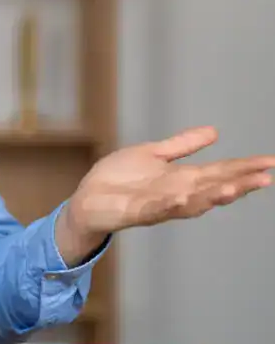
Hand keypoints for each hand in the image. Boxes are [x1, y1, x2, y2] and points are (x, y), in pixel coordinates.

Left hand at [56, 126, 274, 262]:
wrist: (86, 200)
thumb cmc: (117, 180)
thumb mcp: (153, 154)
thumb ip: (182, 146)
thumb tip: (214, 131)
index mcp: (182, 178)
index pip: (219, 172)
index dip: (244, 168)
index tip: (270, 162)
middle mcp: (176, 193)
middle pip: (213, 188)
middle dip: (239, 184)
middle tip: (265, 177)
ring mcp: (158, 204)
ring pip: (191, 202)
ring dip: (212, 196)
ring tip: (234, 188)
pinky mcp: (135, 212)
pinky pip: (156, 209)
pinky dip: (170, 204)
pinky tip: (184, 197)